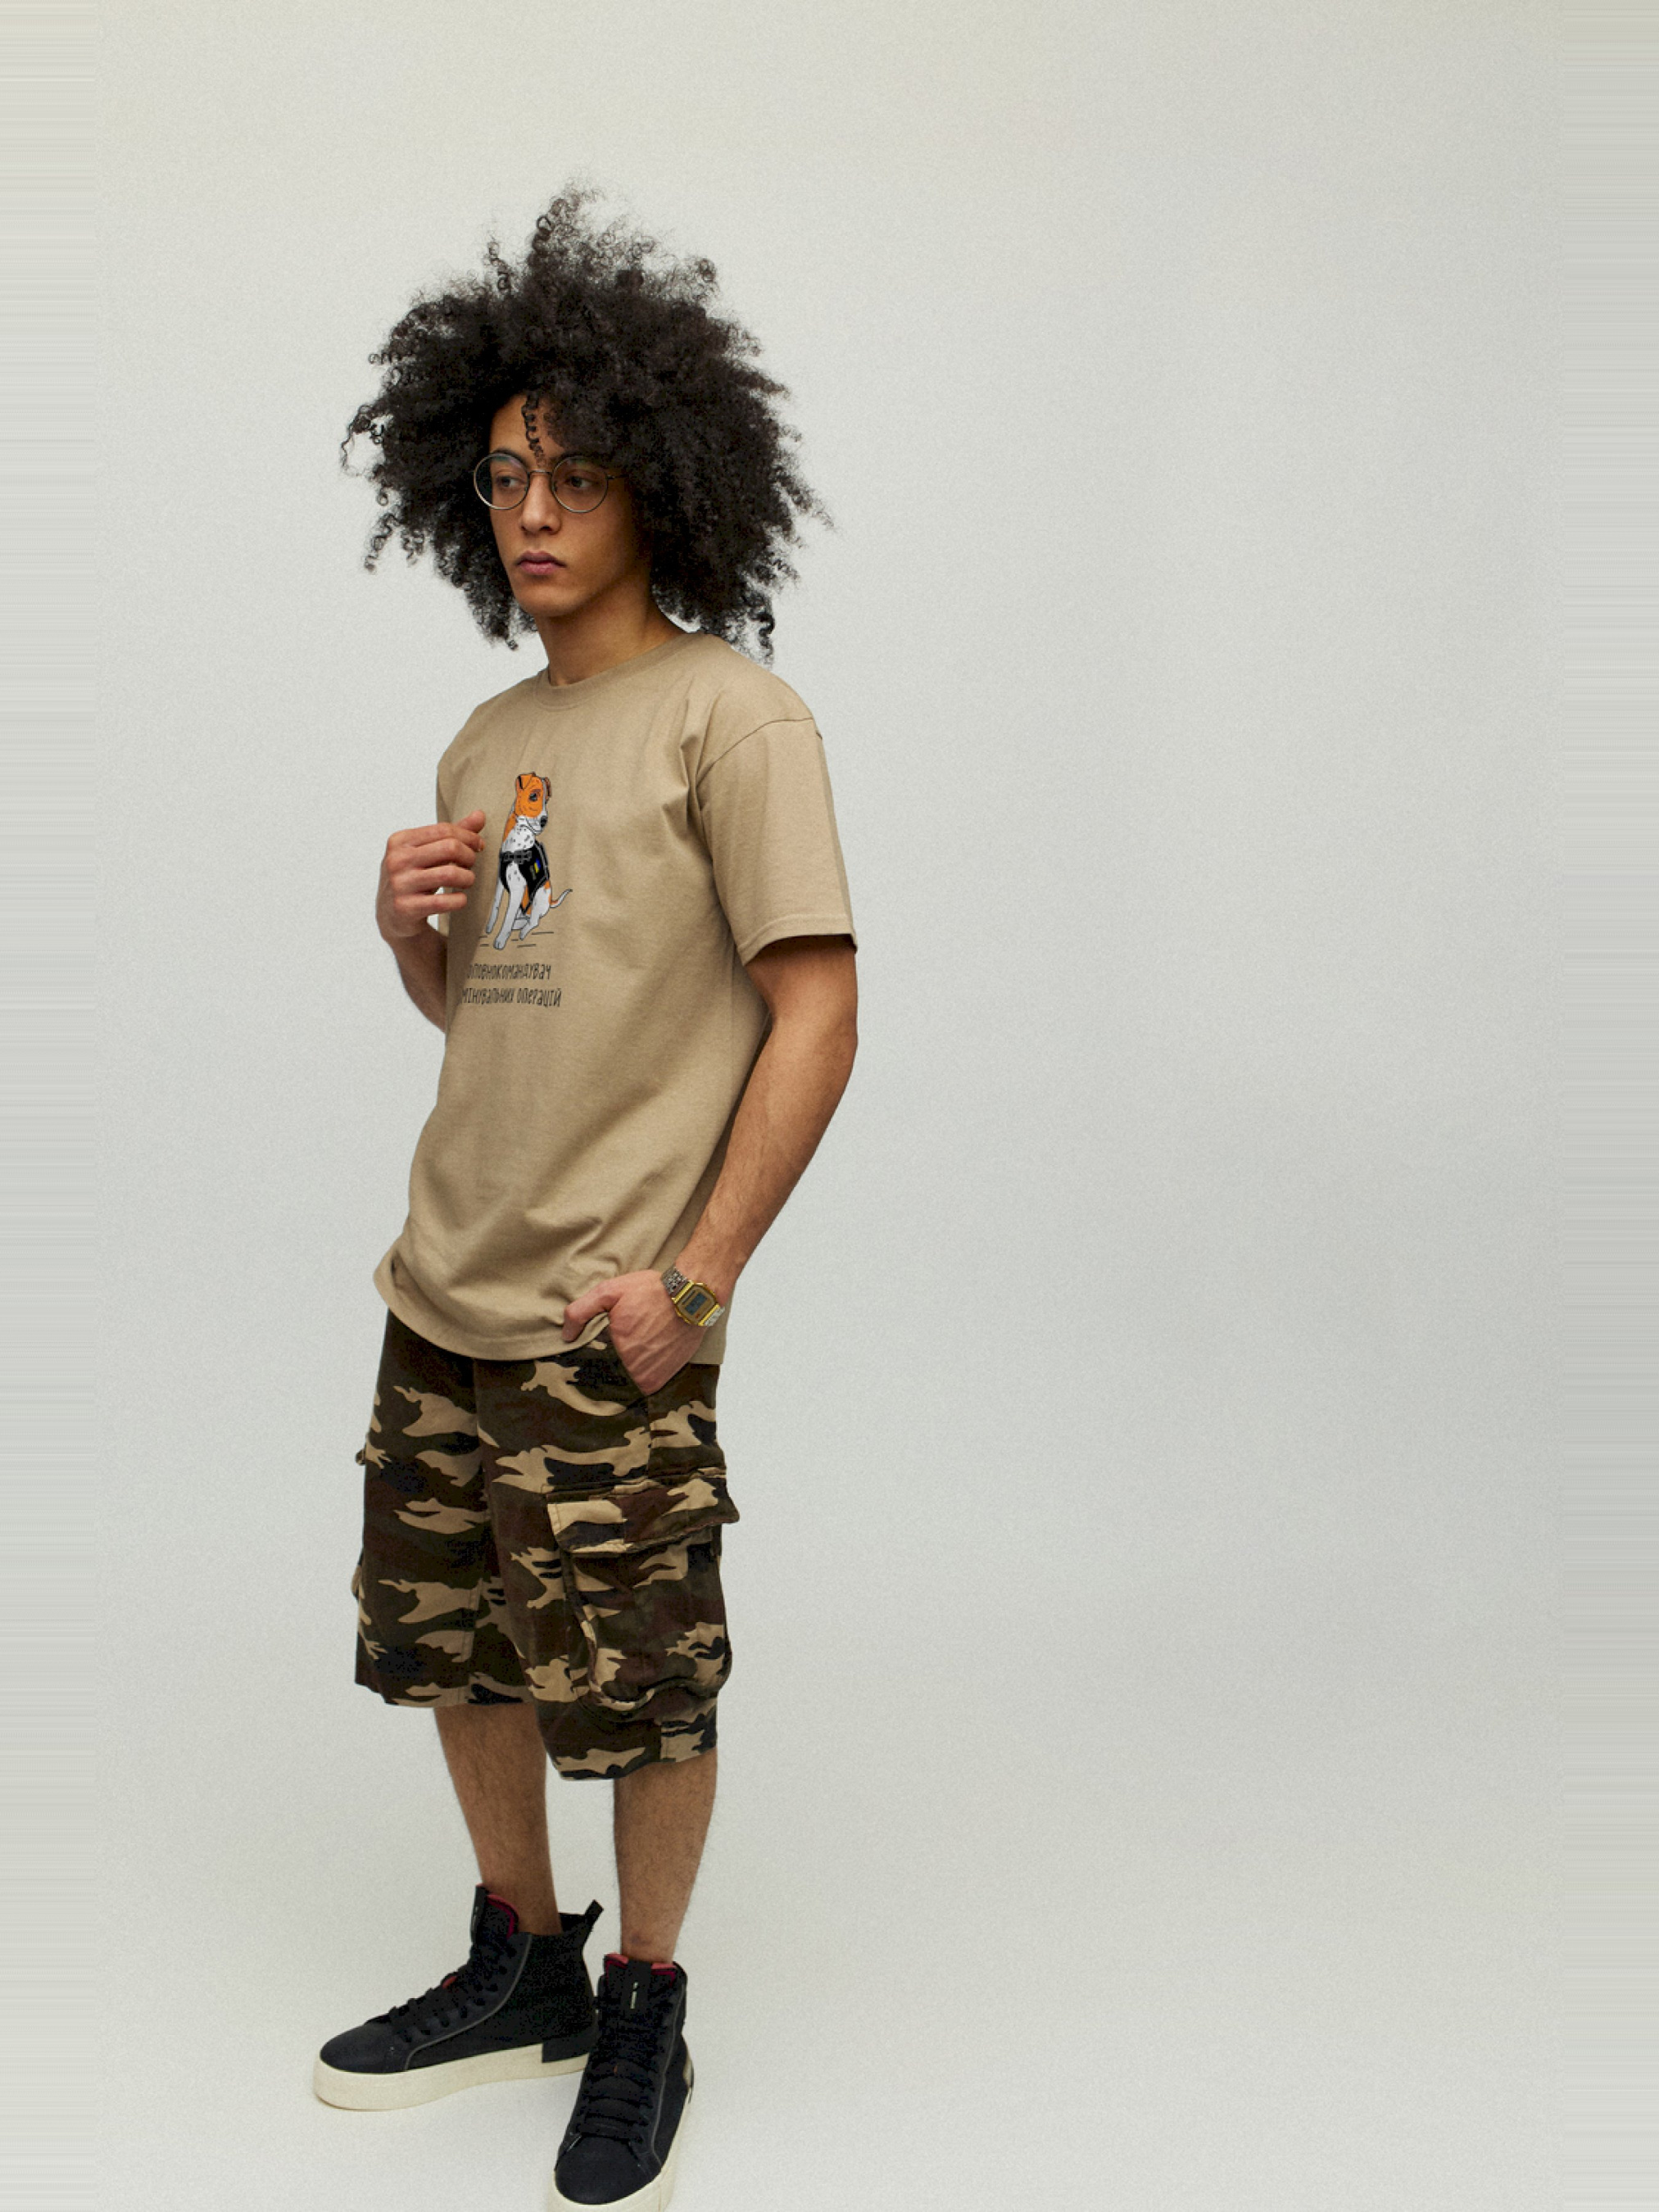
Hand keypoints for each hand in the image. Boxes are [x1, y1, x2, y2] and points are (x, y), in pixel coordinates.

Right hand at [377, 810, 486, 942]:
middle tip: (471, 864)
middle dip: (469, 856)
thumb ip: (451, 834)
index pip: (444, 829)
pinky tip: (459, 898)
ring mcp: (400, 884)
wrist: (391, 916)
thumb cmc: (412, 879)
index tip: (479, 845)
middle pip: (450, 848)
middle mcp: (397, 860)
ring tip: (467, 880)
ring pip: (450, 874)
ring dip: (468, 878)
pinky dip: (459, 900)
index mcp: (400, 841)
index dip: (468, 837)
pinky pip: (444, 902)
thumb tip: (480, 815)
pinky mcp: (406, 908)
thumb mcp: (426, 853)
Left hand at [561, 1271, 706, 1394]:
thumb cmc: (651, 1291)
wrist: (692, 1298)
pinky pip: (640, 1385)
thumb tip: (565, 1335)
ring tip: (629, 1351)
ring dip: (621, 1371)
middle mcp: (630, 1366)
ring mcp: (647, 1376)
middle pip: (605, 1372)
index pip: (588, 1362)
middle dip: (605, 1362)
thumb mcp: (610, 1290)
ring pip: (621, 1380)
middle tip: (614, 1345)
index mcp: (614, 1346)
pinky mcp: (660, 1380)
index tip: (591, 1348)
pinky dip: (638, 1374)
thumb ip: (580, 1311)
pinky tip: (642, 1357)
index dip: (588, 1354)